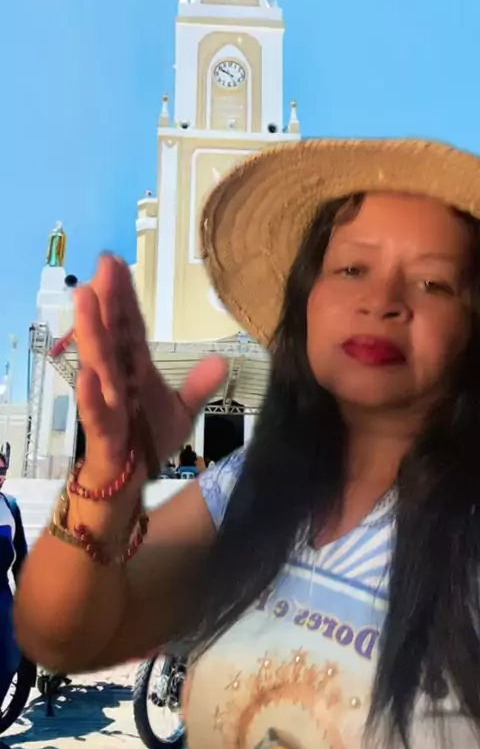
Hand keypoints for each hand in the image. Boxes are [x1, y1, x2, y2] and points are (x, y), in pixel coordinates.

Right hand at [75, 255, 226, 487]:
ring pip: (99, 364)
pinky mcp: (102, 433)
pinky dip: (90, 396)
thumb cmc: (146, 443)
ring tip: (85, 298)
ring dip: (92, 332)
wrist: (129, 485)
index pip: (131, 327)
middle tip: (104, 264)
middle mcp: (117, 380)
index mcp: (135, 370)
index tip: (116, 263)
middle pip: (112, 335)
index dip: (125, 297)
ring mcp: (107, 403)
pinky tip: (86, 374)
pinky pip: (95, 413)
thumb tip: (220, 360)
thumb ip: (198, 387)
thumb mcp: (181, 412)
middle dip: (107, 300)